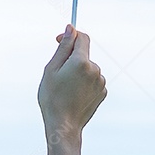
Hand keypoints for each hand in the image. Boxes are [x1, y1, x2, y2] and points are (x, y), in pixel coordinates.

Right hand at [38, 25, 106, 143]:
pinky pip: (92, 80)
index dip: (71, 36)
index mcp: (82, 61)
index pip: (82, 37)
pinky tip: (74, 94)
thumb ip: (63, 47)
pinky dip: (84, 82)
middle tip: (58, 74)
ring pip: (88, 68)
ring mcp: (101, 82)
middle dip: (72, 58)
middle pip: (84, 54)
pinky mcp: (103, 92)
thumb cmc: (52, 98)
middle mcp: (95, 70)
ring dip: (78, 71)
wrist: (63, 126)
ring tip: (65, 87)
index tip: (59, 40)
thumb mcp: (51, 69)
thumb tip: (70, 29)